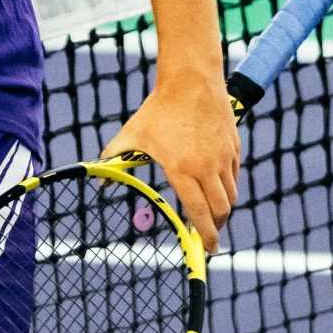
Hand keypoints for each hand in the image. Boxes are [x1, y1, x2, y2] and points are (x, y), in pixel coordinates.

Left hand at [101, 77, 241, 250]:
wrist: (191, 82)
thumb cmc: (159, 110)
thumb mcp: (132, 135)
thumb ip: (114, 158)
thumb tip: (98, 179)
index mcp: (183, 170)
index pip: (199, 212)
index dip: (205, 235)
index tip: (206, 250)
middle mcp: (208, 168)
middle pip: (221, 210)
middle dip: (216, 227)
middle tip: (208, 235)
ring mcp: (225, 158)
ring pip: (231, 195)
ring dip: (223, 208)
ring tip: (212, 214)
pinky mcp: (234, 148)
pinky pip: (234, 176)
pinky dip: (228, 187)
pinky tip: (216, 187)